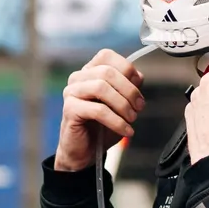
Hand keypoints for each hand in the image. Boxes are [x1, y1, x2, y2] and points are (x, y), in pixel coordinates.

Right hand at [53, 48, 145, 170]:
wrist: (86, 152)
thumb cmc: (103, 126)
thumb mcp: (122, 104)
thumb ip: (129, 88)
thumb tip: (138, 77)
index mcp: (89, 72)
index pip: (106, 56)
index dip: (126, 68)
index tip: (138, 85)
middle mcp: (78, 78)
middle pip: (107, 72)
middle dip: (129, 90)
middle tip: (139, 107)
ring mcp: (71, 93)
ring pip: (101, 88)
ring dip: (123, 104)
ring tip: (131, 118)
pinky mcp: (69, 110)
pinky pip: (98, 110)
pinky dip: (116, 121)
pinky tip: (125, 130)